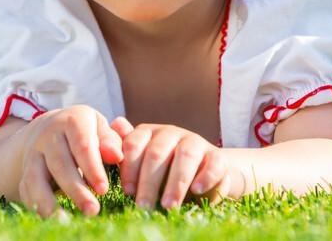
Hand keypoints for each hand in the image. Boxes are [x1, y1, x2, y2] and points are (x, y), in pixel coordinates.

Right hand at [18, 105, 123, 217]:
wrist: (51, 126)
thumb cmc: (86, 131)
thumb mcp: (100, 128)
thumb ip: (110, 141)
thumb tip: (116, 156)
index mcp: (73, 120)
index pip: (82, 145)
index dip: (93, 169)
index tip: (103, 190)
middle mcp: (49, 134)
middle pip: (60, 164)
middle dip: (76, 189)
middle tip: (92, 210)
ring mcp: (34, 152)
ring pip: (37, 177)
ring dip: (49, 201)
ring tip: (65, 221)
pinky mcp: (25, 169)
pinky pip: (26, 188)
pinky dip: (35, 204)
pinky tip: (49, 219)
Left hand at [110, 117, 232, 209]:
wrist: (205, 173)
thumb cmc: (164, 171)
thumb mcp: (143, 164)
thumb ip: (127, 150)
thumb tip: (114, 124)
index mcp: (148, 133)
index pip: (134, 144)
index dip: (129, 168)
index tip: (126, 192)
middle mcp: (171, 133)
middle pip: (157, 153)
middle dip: (148, 182)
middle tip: (142, 206)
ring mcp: (195, 142)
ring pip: (185, 156)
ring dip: (175, 183)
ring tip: (168, 206)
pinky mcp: (217, 155)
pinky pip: (213, 162)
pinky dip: (205, 176)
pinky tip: (196, 190)